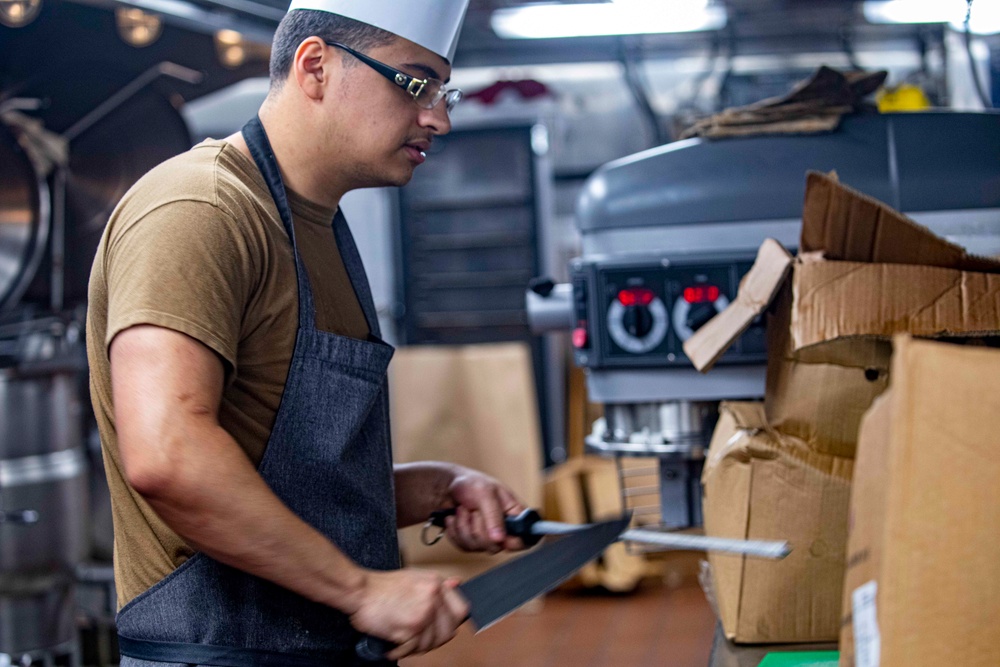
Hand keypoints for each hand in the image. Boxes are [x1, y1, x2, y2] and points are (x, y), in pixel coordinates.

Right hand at [348, 568, 468, 659]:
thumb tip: (456, 583)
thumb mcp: (414, 577)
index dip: (453, 622)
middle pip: (448, 631)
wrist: (360, 591)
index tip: (443, 627)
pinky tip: (394, 647)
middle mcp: (433, 598)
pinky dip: (401, 652)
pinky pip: (413, 649)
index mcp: (436, 584)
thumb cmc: (382, 586)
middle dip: (434, 639)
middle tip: (418, 639)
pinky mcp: (410, 629)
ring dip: (416, 647)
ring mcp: (423, 614)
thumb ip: (436, 584)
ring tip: (403, 643)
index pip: (461, 609)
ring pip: (431, 643)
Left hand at [444, 468, 526, 553]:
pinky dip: (455, 530)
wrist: (448, 486)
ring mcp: (486, 537)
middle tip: (475, 510)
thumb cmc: (471, 483)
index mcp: (514, 515)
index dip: (516, 542)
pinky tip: (456, 518)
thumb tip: (500, 538)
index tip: (501, 537)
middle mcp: (503, 529)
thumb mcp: (485, 493)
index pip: (525, 538)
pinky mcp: (471, 542)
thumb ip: (494, 515)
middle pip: (496, 546)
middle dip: (479, 527)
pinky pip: (464, 546)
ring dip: (464, 525)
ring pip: (477, 546)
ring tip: (464, 509)